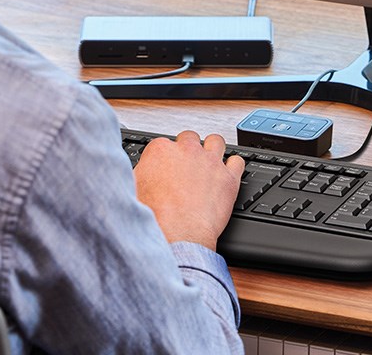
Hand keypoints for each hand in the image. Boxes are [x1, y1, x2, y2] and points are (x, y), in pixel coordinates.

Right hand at [133, 130, 244, 249]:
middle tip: (187, 166)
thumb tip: (143, 171)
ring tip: (209, 163)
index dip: (166, 157)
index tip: (167, 168)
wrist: (178, 234)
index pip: (164, 143)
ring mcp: (210, 162)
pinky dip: (234, 166)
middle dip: (188, 149)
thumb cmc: (156, 216)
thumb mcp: (133, 188)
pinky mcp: (229, 177)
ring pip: (216, 141)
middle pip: (190, 138)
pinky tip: (227, 174)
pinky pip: (238, 161)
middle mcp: (187, 150)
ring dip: (212, 149)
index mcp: (161, 150)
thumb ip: (140, 172)